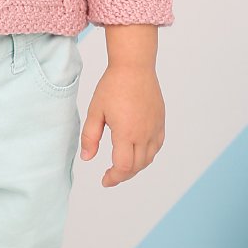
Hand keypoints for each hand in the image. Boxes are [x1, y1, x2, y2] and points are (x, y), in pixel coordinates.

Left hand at [79, 64, 165, 186]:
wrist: (134, 66)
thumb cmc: (113, 86)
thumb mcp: (95, 111)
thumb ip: (90, 136)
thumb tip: (87, 158)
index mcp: (126, 132)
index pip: (123, 167)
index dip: (114, 178)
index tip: (105, 180)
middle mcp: (144, 133)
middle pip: (137, 166)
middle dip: (123, 175)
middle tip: (110, 175)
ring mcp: (155, 128)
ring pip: (149, 158)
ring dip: (136, 167)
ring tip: (122, 166)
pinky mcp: (160, 122)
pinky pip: (157, 146)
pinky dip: (147, 155)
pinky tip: (137, 151)